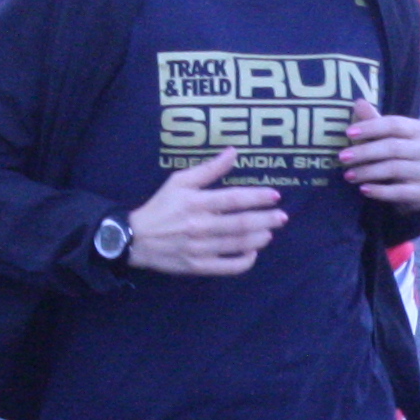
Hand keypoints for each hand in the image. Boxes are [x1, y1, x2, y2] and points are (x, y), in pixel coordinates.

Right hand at [128, 146, 285, 274]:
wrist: (136, 238)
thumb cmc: (161, 206)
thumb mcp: (180, 181)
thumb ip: (209, 169)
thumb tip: (234, 152)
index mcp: (196, 202)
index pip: (233, 199)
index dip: (257, 197)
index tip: (275, 195)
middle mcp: (200, 226)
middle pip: (241, 223)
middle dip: (266, 220)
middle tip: (282, 217)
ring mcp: (200, 248)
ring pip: (237, 245)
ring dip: (258, 238)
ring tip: (270, 232)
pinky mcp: (198, 266)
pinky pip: (227, 267)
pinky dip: (244, 262)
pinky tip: (252, 252)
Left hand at [337, 98, 419, 203]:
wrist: (412, 185)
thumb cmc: (394, 154)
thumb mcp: (384, 136)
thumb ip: (373, 120)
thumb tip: (359, 102)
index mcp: (419, 129)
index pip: (394, 124)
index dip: (370, 127)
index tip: (348, 133)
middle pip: (393, 147)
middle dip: (365, 152)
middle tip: (342, 157)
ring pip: (395, 169)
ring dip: (368, 172)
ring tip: (348, 175)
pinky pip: (400, 192)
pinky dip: (380, 191)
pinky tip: (363, 189)